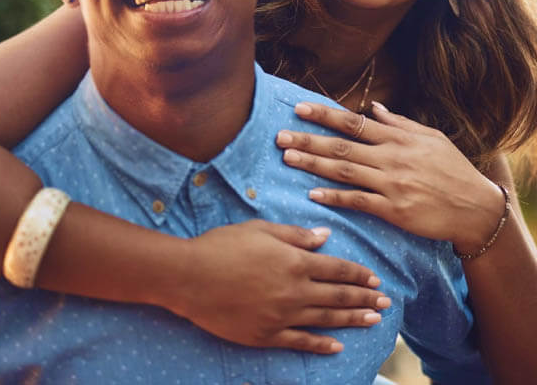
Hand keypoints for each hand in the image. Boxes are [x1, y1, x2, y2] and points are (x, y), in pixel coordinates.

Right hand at [177, 219, 389, 353]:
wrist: (190, 277)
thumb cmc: (223, 246)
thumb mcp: (260, 230)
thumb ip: (295, 235)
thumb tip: (325, 237)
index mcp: (294, 261)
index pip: (335, 269)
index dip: (357, 273)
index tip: (374, 277)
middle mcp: (294, 291)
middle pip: (337, 296)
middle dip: (364, 298)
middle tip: (385, 302)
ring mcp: (281, 317)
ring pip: (326, 320)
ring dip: (352, 320)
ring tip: (374, 321)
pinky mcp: (266, 335)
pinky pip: (300, 342)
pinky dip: (320, 345)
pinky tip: (337, 346)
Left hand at [276, 102, 504, 253]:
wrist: (475, 208)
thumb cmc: (452, 169)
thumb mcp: (431, 138)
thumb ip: (399, 123)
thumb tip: (374, 108)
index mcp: (398, 139)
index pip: (354, 123)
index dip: (325, 115)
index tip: (300, 108)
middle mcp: (391, 158)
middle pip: (342, 146)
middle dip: (308, 140)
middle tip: (280, 136)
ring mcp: (391, 184)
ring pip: (345, 171)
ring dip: (314, 164)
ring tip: (288, 158)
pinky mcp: (394, 210)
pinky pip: (358, 201)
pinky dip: (335, 197)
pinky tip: (314, 194)